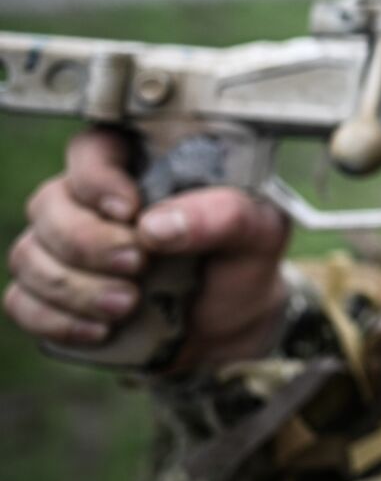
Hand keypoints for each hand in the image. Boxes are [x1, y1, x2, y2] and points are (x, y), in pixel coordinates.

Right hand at [5, 128, 290, 371]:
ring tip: (126, 305)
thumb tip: (157, 225)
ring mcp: (67, 249)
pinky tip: (100, 330)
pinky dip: (54, 318)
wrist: (236, 324)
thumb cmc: (244, 260)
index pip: (92, 150)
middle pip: (49, 205)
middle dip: (87, 241)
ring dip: (72, 286)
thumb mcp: (258, 230)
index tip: (129, 210)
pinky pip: (21, 301)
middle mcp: (93, 202)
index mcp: (142, 168)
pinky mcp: (56, 295)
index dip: (97, 179)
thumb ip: (223, 215)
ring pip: (29, 255)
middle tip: (137, 267)